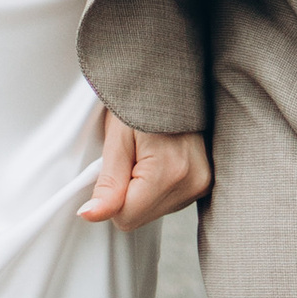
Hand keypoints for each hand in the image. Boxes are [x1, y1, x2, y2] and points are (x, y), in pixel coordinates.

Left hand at [79, 112, 209, 230]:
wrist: (168, 79)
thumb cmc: (139, 100)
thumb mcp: (116, 138)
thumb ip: (107, 183)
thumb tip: (90, 215)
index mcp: (170, 173)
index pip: (126, 218)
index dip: (111, 196)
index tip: (116, 165)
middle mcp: (193, 183)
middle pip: (141, 217)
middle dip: (128, 192)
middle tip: (132, 155)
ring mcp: (203, 183)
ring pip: (154, 211)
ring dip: (143, 189)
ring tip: (148, 152)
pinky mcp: (206, 182)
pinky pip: (169, 201)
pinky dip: (158, 186)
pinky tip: (160, 159)